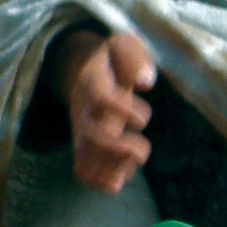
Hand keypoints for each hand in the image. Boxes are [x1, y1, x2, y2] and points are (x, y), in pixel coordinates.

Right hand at [49, 28, 156, 193]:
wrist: (82, 72)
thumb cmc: (111, 61)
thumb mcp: (123, 44)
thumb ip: (134, 57)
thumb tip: (145, 81)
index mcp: (93, 84)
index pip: (102, 100)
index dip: (125, 111)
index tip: (143, 117)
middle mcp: (83, 111)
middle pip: (92, 138)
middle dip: (123, 149)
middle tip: (143, 147)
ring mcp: (81, 133)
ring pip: (86, 161)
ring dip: (116, 168)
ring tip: (134, 160)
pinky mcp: (83, 149)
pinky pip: (85, 174)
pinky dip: (105, 181)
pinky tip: (125, 170)